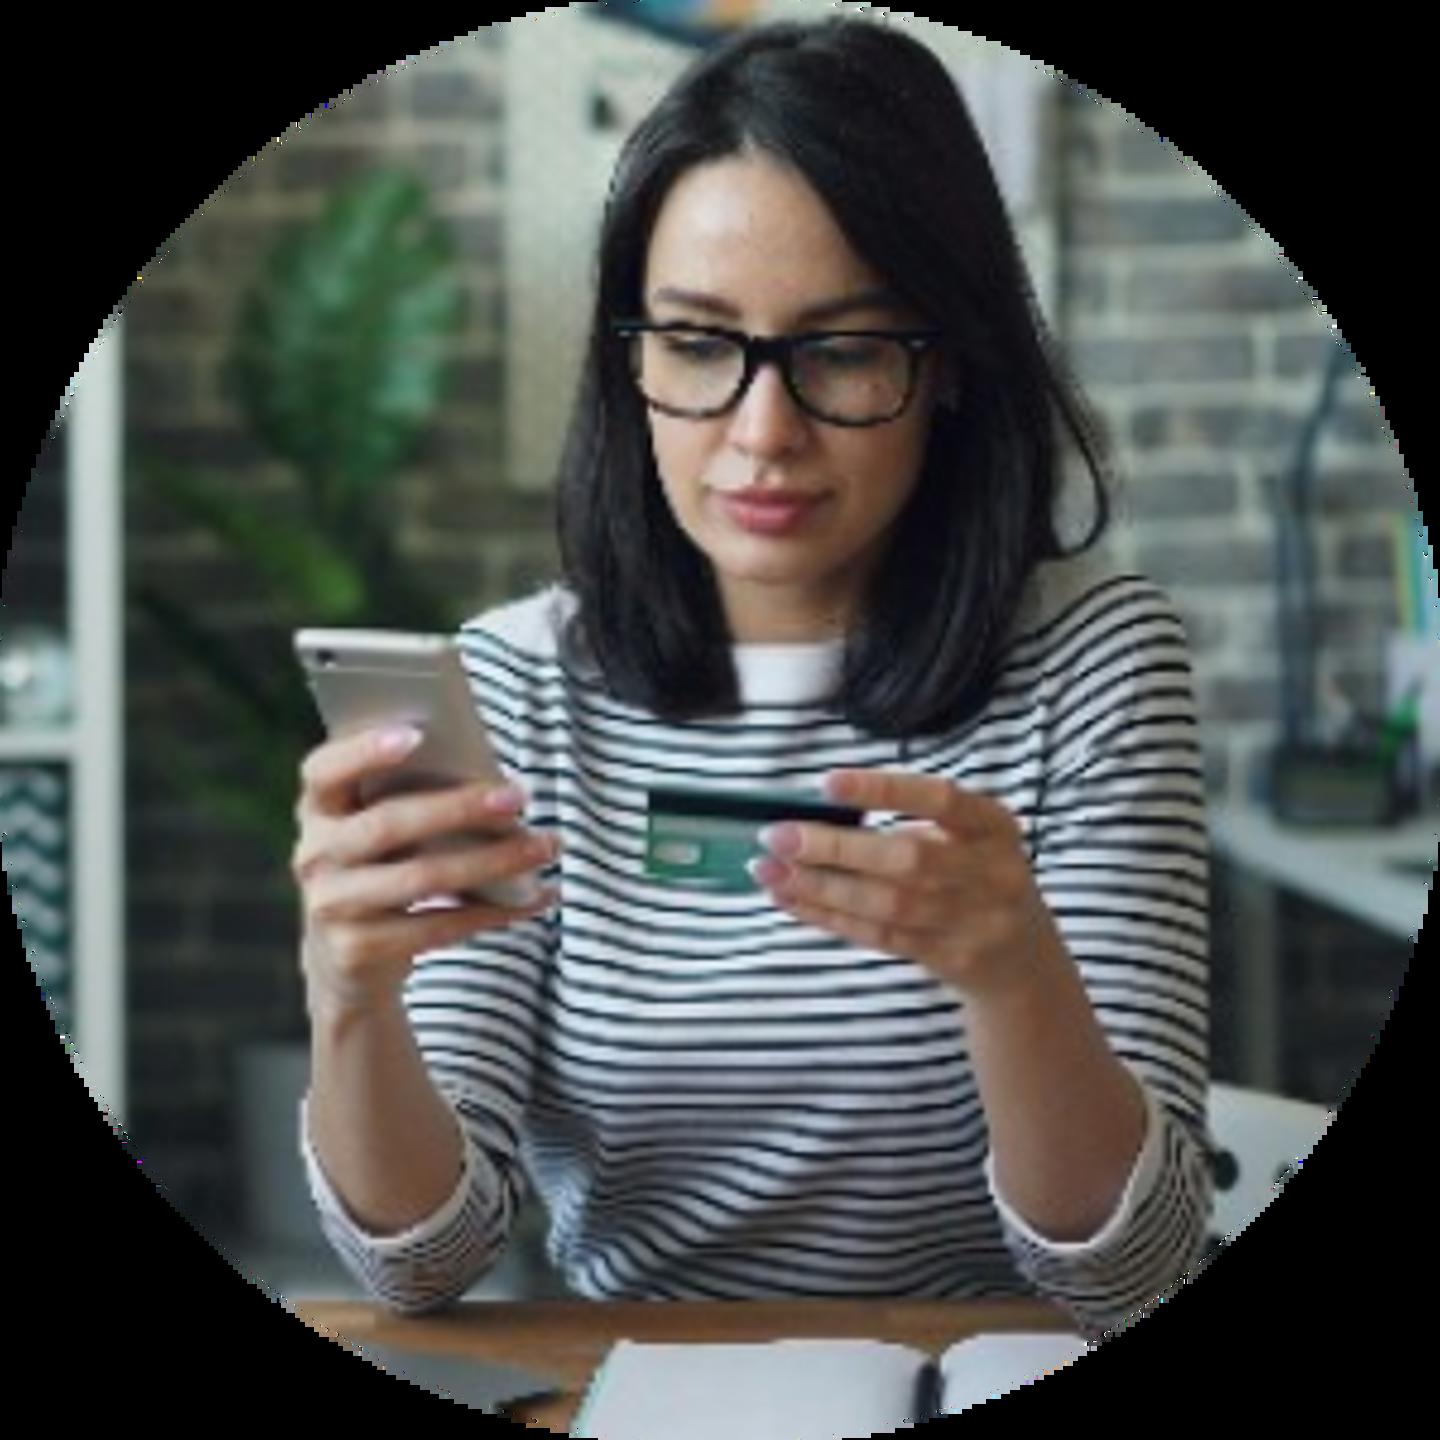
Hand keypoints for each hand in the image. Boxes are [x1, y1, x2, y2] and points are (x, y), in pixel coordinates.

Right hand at [291, 725, 559, 1017]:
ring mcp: (331, 906)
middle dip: (458, 808)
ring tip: (542, 847)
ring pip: (420, 877)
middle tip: (518, 797)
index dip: (364, 751)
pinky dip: (491, 912)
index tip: (417, 734)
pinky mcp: (357, 951)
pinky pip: (435, 927)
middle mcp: (314, 855)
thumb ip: (412, 798)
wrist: (346, 962)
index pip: (323, 771)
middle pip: (387, 824)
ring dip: (492, 861)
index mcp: (319, 810)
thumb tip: (495, 781)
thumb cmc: (384, 869)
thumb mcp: (381, 832)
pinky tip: (531, 898)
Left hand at [750, 769, 1064, 1002]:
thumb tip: (820, 813)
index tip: (827, 782)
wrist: (1022, 960)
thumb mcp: (970, 837)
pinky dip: (827, 914)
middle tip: (776, 834)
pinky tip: (789, 896)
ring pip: (884, 904)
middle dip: (834, 847)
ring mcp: (971, 922)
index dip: (884, 790)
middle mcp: (990, 873)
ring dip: (818, 885)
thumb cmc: (977, 876)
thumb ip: (914, 821)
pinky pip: (876, 934)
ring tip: (767, 868)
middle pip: (906, 860)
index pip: (940, 800)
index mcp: (994, 826)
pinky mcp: (946, 957)